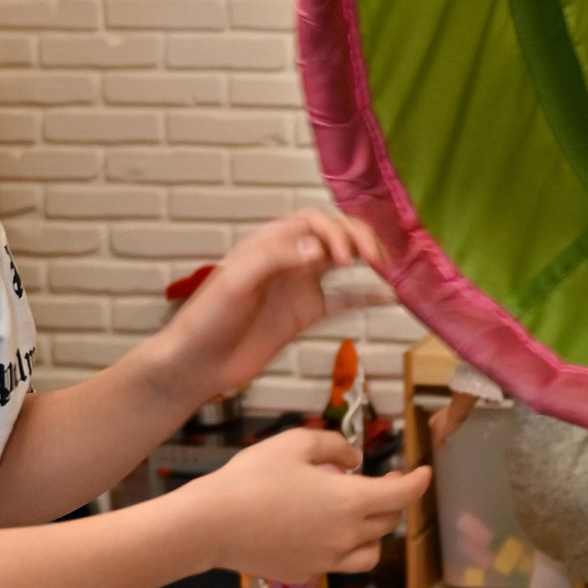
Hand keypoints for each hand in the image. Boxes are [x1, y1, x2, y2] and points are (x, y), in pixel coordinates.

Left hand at [160, 210, 383, 400]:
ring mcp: (299, 286)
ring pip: (343, 262)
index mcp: (269, 243)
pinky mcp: (306, 314)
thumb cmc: (207, 320)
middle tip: (376, 257)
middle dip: (358, 239)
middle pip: (333, 235)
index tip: (343, 257)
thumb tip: (316, 249)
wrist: (198, 365)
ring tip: (388, 266)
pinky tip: (388, 297)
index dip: (334, 232)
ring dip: (366, 259)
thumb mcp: (235, 283)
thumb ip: (273, 260)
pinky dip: (366, 297)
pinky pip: (344, 300)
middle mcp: (288, 259)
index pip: (312, 223)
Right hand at [209, 426, 424, 580]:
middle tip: (385, 482)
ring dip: (373, 533)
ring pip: (369, 553)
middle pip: (387, 523)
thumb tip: (354, 459)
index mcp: (350, 503)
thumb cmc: (252, 478)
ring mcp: (326, 562)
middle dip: (393, 501)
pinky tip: (321, 531)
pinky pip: (336, 563)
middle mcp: (346, 538)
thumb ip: (334, 446)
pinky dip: (340, 548)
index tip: (424, 473)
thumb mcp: (296, 443)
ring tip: (359, 515)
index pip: (402, 496)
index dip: (418, 483)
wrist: (211, 524)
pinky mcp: (304, 574)